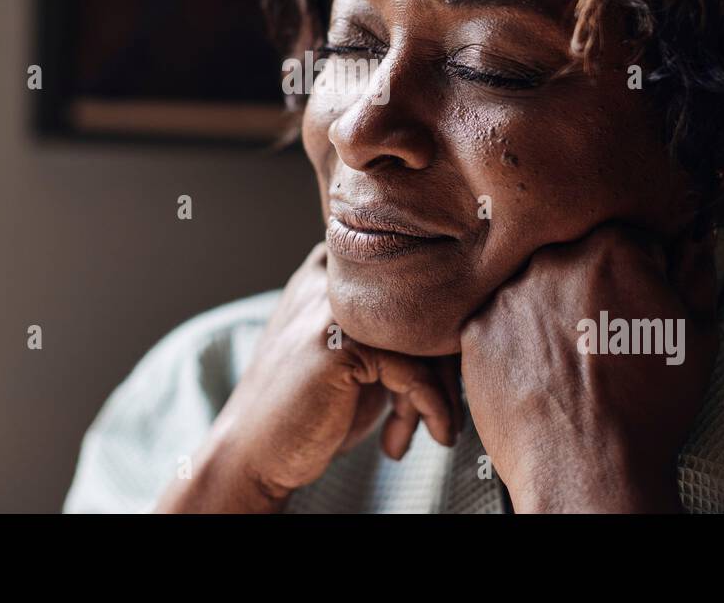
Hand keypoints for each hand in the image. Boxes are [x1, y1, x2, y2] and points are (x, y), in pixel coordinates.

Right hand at [156, 242, 463, 511]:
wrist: (256, 450)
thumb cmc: (313, 409)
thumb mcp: (361, 360)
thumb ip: (398, 332)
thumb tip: (467, 329)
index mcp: (333, 272)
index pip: (415, 280)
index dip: (441, 329)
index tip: (447, 373)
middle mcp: (331, 277)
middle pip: (426, 306)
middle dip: (445, 365)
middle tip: (441, 411)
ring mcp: (333, 306)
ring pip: (425, 339)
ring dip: (439, 393)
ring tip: (430, 430)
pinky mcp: (338, 343)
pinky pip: (414, 371)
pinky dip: (432, 409)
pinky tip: (433, 435)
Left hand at [459, 221, 717, 512]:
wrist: (588, 470)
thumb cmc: (645, 413)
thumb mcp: (698, 337)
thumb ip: (697, 273)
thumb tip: (696, 238)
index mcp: (613, 248)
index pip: (628, 237)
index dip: (639, 272)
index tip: (637, 301)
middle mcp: (553, 260)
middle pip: (576, 257)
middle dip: (592, 287)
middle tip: (604, 336)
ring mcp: (507, 293)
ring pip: (533, 287)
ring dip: (549, 310)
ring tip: (572, 360)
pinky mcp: (476, 329)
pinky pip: (497, 320)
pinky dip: (515, 339)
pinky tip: (540, 370)